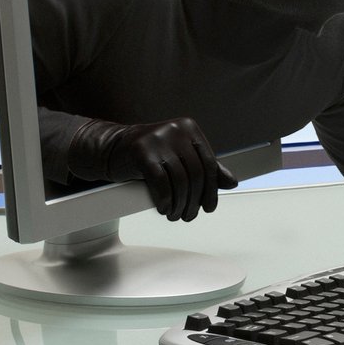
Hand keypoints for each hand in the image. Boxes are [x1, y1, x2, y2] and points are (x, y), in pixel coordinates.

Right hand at [72, 117, 236, 221]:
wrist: (112, 149)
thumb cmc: (149, 155)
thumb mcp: (180, 156)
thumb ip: (204, 167)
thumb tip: (231, 182)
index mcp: (190, 129)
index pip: (209, 163)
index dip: (211, 189)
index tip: (209, 206)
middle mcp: (176, 130)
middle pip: (196, 173)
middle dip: (194, 200)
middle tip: (189, 215)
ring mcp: (158, 139)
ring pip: (180, 180)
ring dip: (180, 204)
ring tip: (176, 215)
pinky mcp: (142, 152)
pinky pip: (161, 182)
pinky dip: (165, 200)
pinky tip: (165, 209)